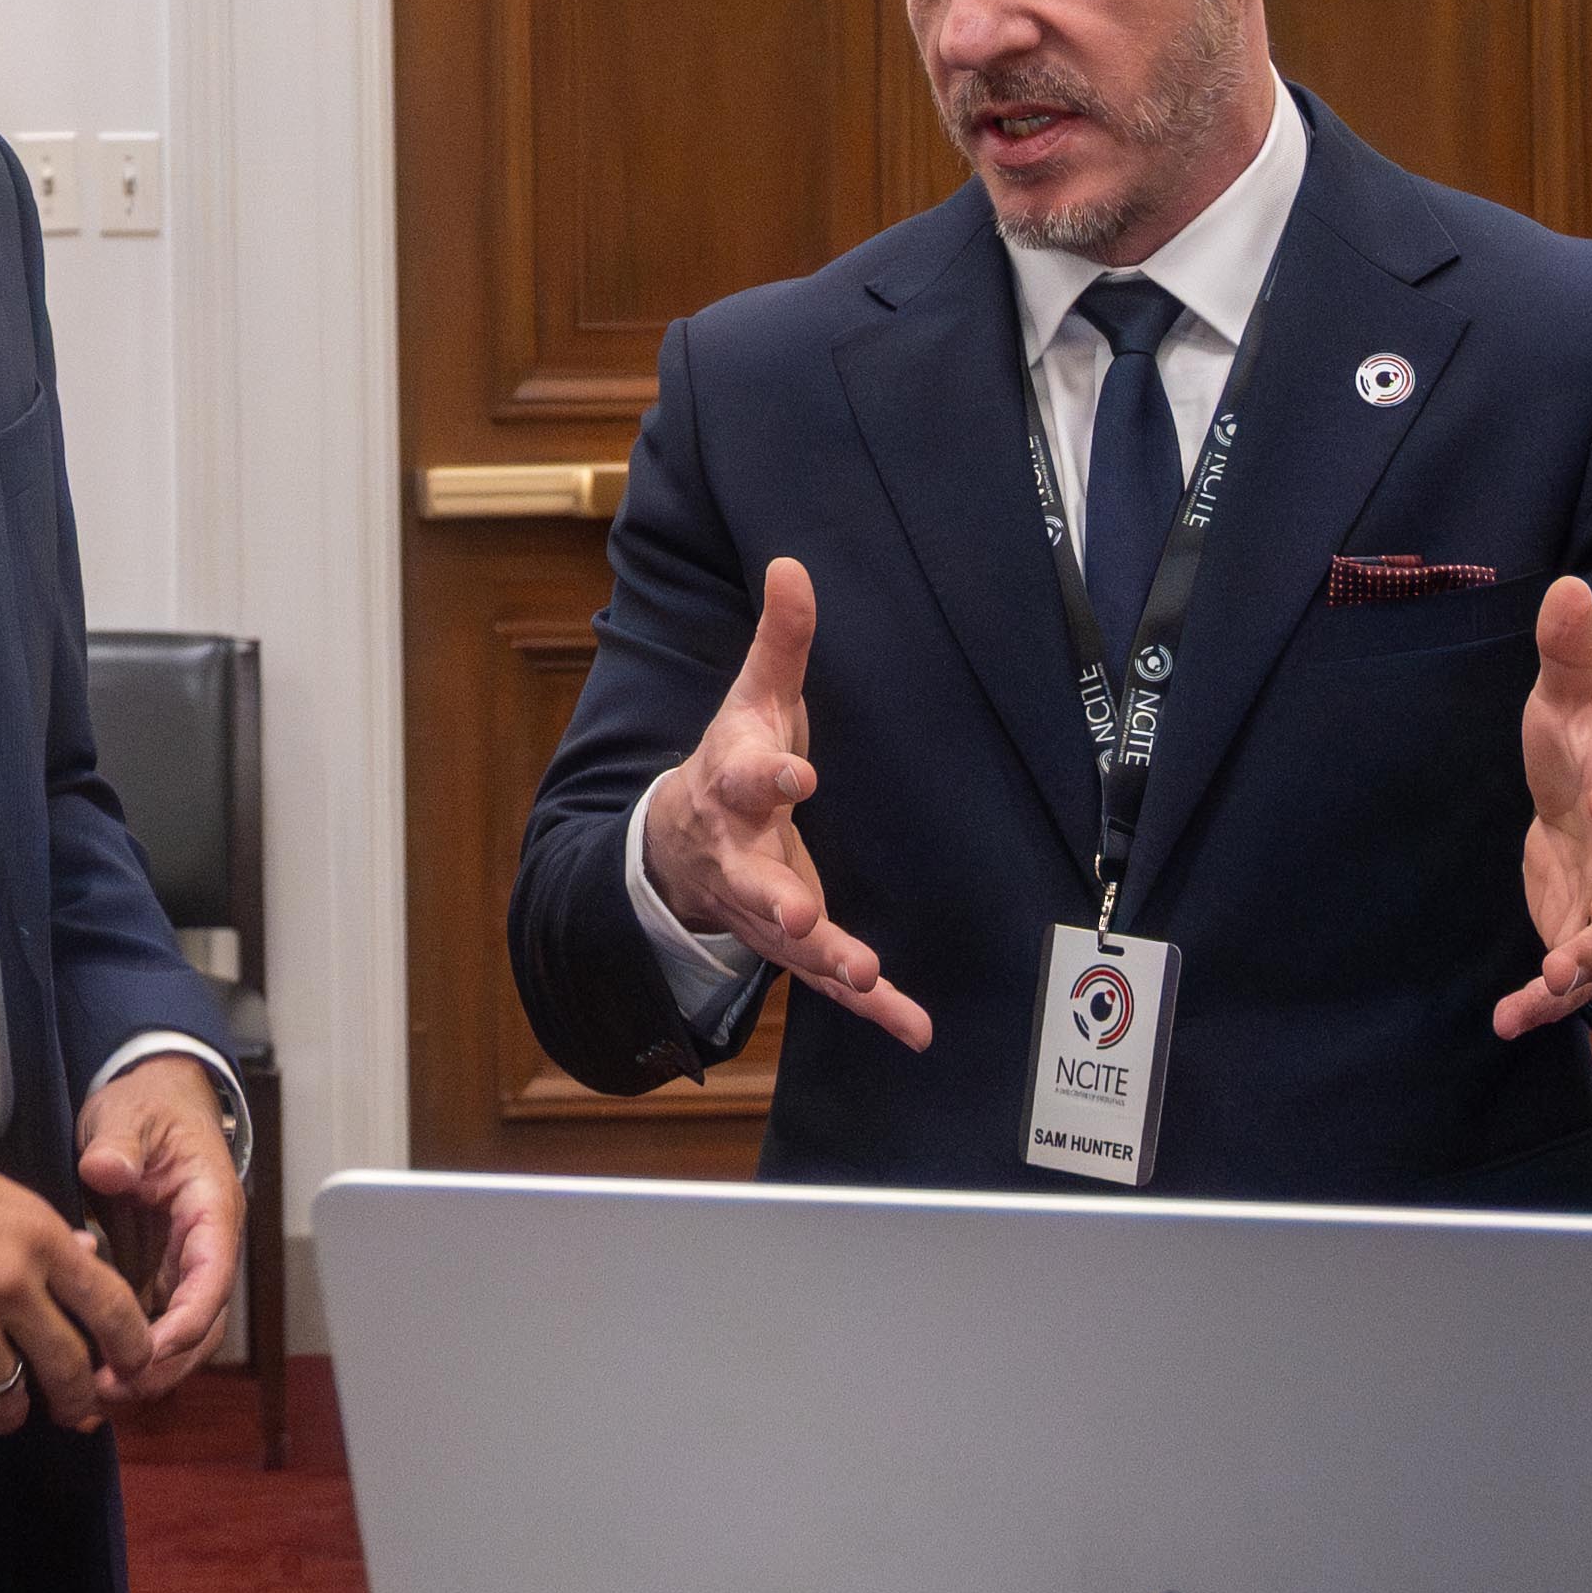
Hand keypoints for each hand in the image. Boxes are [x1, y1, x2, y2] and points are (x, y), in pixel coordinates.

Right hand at [0, 1116, 150, 1437]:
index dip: (132, 1348)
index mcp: (35, 1235)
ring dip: (9, 1411)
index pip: (109, 1304)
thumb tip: (87, 1260)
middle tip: (75, 1413)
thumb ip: (39, 1236)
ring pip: (10, 1401)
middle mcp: (7, 1282)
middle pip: (68, 1367)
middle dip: (78, 1401)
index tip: (136, 1371)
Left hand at [74, 1058, 245, 1403]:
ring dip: (146, 1372)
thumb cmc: (147, 1106)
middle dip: (161, 1366)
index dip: (182, 1326)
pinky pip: (151, 1326)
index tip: (140, 1355)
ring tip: (93, 1396)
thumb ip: (121, 1143)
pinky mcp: (157, 1275)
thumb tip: (108, 1170)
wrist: (151, 1100)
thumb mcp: (130, 1114)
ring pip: (181, 1337)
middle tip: (107, 1391)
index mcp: (212, 1210)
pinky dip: (128, 1356)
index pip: (212, 1280)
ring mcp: (182, 1266)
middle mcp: (206, 1248)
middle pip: (202, 1326)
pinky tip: (87, 1374)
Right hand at [640, 556, 932, 1051]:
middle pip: (753, 879)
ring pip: (789, 942)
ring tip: (863, 974)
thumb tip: (794, 563)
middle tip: (799, 913)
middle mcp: (739, 855)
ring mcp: (762, 909)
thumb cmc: (730, 761)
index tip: (798, 773)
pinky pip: (829, 984)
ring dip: (826, 960)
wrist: (676, 849)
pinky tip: (915, 1029)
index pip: (748, 775)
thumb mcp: (751, 698)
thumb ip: (780, 640)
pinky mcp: (792, 945)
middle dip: (775, 897)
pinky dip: (874, 1009)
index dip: (771, 773)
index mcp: (730, 785)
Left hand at [1496, 573, 1591, 1040]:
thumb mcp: (1568, 697)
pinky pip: (1567, 979)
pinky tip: (1507, 1022)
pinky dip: (1541, 1005)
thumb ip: (1569, 652)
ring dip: (1590, 962)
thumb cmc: (1582, 749)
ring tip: (1556, 979)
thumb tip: (1568, 585)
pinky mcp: (1578, 936)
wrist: (1584, 805)